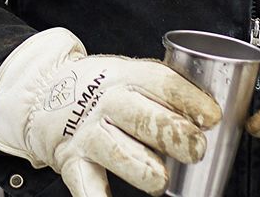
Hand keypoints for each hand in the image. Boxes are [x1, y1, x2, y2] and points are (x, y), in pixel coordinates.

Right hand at [0, 27, 223, 196]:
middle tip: (196, 148)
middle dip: (171, 133)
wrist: (44, 94)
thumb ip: (164, 93)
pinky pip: (85, 184)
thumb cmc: (103, 91)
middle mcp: (105, 102)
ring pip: (114, 149)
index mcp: (126, 76)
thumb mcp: (130, 76)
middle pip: (139, 115)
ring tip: (160, 181)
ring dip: (140, 167)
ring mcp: (87, 132)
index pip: (160, 82)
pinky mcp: (72, 161)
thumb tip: (215, 118)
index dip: (188, 99)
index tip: (212, 116)